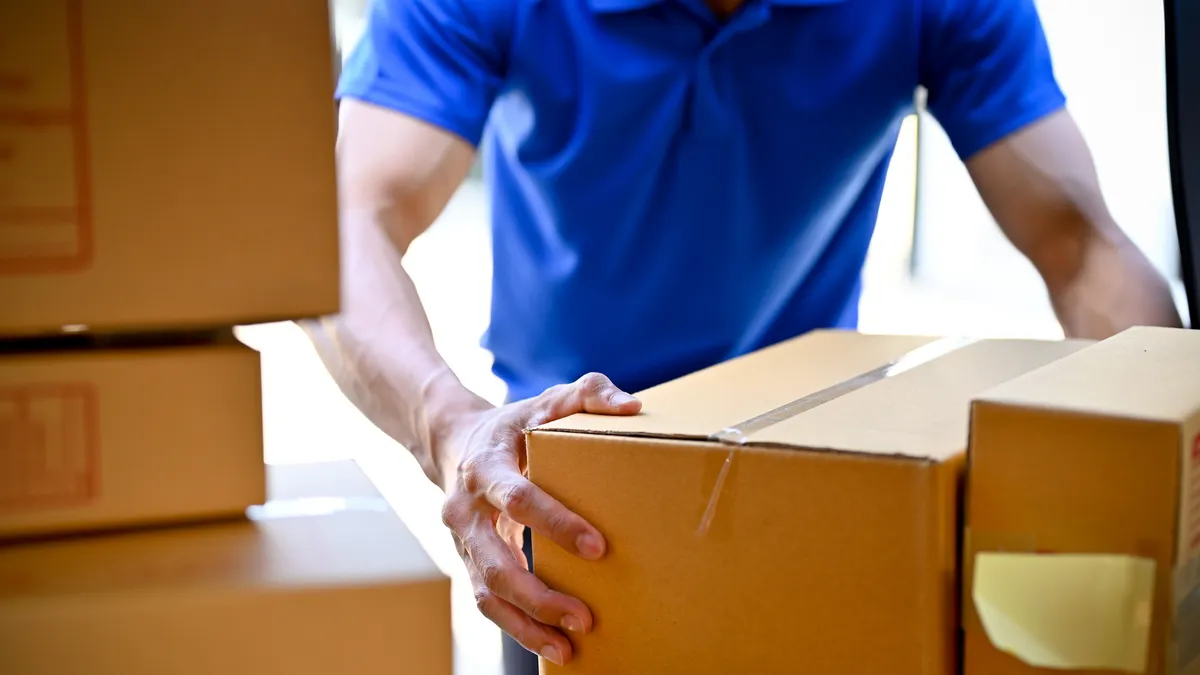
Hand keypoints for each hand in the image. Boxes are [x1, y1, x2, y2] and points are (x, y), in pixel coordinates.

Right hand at [436, 373, 641, 665]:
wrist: (454, 441)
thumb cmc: (515, 424)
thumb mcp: (546, 400)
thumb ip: (587, 393)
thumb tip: (630, 406)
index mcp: (486, 466)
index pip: (518, 498)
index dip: (555, 523)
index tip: (598, 547)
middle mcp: (465, 509)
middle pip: (496, 561)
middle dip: (539, 593)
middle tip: (585, 615)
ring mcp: (462, 541)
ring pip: (487, 592)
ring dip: (528, 623)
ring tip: (569, 645)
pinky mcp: (468, 562)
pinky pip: (488, 602)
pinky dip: (518, 628)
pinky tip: (553, 645)